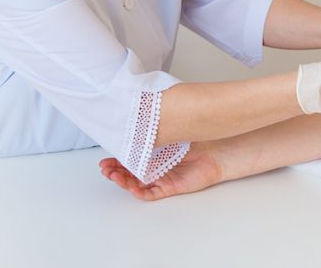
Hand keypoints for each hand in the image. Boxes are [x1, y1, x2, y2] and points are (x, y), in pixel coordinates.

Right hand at [99, 141, 221, 200]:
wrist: (216, 151)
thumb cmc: (196, 139)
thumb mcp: (169, 133)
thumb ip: (152, 134)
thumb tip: (132, 127)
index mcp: (153, 154)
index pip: (129, 159)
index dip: (116, 160)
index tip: (104, 159)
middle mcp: (155, 167)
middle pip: (130, 173)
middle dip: (115, 171)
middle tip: (105, 169)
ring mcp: (161, 178)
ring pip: (137, 184)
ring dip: (124, 181)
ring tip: (113, 176)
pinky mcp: (170, 187)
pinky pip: (152, 193)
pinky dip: (141, 191)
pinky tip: (132, 187)